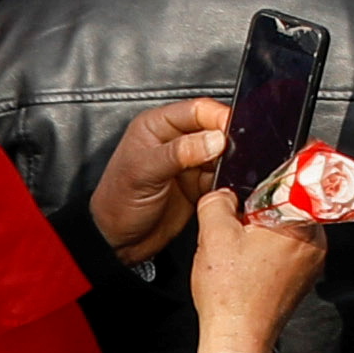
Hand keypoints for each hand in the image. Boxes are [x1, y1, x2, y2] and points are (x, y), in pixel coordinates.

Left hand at [87, 93, 228, 263]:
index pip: (196, 110)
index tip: (232, 131)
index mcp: (157, 126)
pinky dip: (229, 182)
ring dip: (231, 163)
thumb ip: (179, 153)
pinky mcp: (198, 185)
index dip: (218, 117)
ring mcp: (189, 163)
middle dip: (228, 141)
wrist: (117, 242)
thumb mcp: (144, 172)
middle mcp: (175, 141)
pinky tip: (226, 188)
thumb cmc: (117, 202)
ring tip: (230, 173)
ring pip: (222, 154)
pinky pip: (222, 177)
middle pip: (214, 130)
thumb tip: (215, 139)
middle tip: (236, 155)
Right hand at [185, 162, 332, 352]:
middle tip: (238, 221)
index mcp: (301, 223)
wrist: (236, 336)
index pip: (299, 179)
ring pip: (284, 228)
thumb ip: (217, 200)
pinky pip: (284, 251)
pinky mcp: (300, 279)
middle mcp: (314, 243)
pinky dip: (264, 251)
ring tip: (238, 247)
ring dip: (260, 230)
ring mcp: (310, 263)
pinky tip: (243, 263)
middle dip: (260, 207)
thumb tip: (222, 194)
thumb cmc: (232, 295)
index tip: (271, 169)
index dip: (275, 172)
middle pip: (288, 204)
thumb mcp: (213, 233)